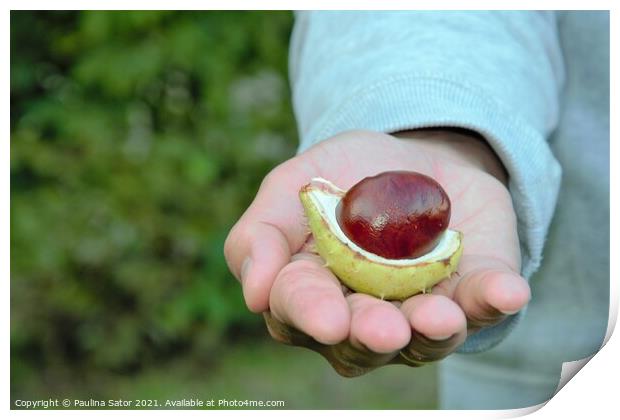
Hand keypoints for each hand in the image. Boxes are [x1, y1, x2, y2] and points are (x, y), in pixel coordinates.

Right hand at [224, 129, 530, 375]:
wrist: (411, 155)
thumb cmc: (344, 174)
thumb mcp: (292, 185)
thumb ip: (261, 234)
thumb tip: (254, 293)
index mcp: (311, 290)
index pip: (300, 310)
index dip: (311, 314)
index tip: (327, 317)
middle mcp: (362, 316)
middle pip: (361, 343)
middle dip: (372, 335)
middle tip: (385, 329)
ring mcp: (419, 311)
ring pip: (424, 342)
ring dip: (432, 333)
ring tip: (439, 316)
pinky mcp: (470, 292)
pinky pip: (483, 306)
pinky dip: (492, 300)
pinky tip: (505, 292)